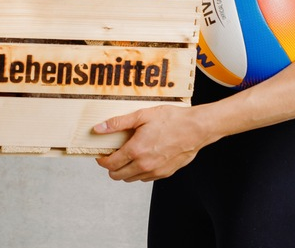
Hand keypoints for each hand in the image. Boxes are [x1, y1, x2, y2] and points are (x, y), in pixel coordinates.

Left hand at [94, 104, 209, 182]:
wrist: (196, 128)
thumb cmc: (172, 119)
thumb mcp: (142, 115)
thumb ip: (118, 123)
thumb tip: (98, 128)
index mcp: (136, 150)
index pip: (110, 164)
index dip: (101, 160)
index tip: (102, 153)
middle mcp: (144, 165)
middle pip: (117, 176)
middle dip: (111, 167)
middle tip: (113, 154)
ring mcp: (155, 172)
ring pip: (131, 178)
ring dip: (125, 170)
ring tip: (129, 155)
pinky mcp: (165, 173)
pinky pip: (145, 178)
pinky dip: (139, 171)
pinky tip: (143, 157)